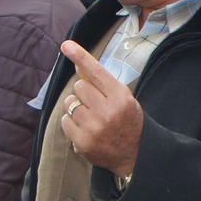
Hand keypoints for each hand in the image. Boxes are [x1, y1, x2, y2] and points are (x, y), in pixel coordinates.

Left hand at [57, 41, 143, 180]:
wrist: (135, 155)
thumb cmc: (127, 122)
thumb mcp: (124, 99)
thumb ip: (102, 83)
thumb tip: (78, 65)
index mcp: (120, 97)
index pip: (96, 72)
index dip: (80, 56)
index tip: (66, 45)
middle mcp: (107, 111)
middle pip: (79, 86)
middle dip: (84, 93)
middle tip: (96, 105)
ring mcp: (93, 127)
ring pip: (69, 103)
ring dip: (76, 108)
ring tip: (91, 118)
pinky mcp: (82, 142)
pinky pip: (65, 121)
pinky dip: (71, 123)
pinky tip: (85, 129)